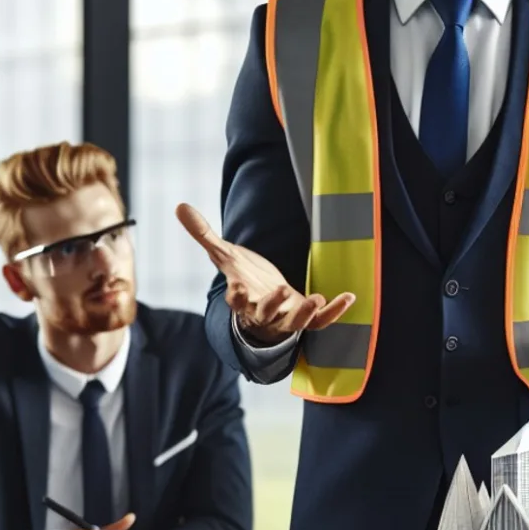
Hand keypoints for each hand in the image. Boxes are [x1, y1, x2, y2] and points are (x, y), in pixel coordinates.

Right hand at [176, 203, 354, 344]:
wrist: (264, 298)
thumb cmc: (244, 276)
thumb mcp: (225, 254)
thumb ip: (204, 234)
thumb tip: (179, 206)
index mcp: (242, 298)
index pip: (236, 302)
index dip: (237, 297)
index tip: (237, 288)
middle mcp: (263, 313)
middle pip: (265, 315)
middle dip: (273, 304)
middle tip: (282, 289)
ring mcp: (285, 318)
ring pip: (293, 324)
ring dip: (305, 314)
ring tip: (316, 298)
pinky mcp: (305, 318)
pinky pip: (321, 322)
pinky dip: (334, 312)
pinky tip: (349, 297)